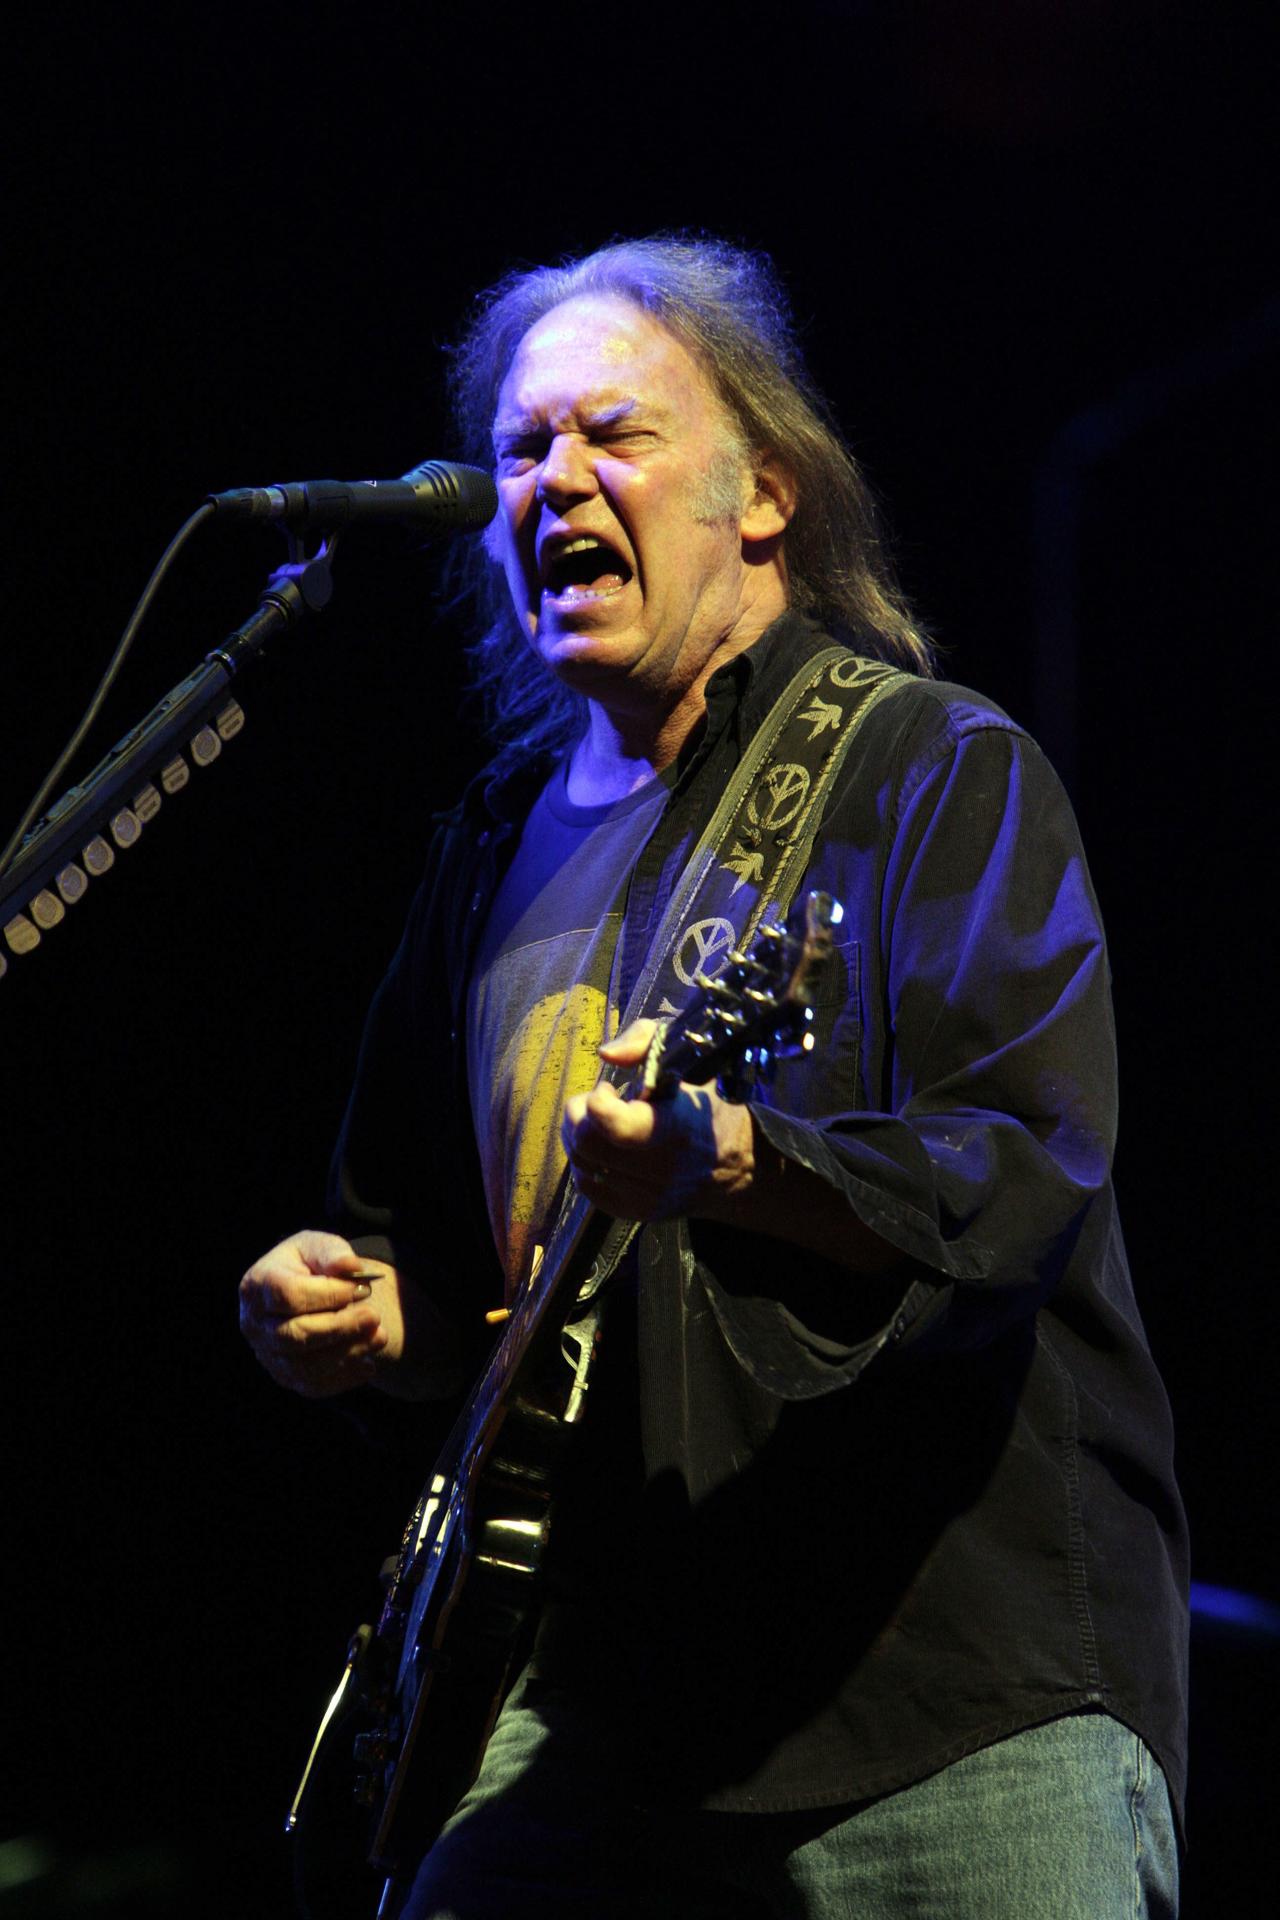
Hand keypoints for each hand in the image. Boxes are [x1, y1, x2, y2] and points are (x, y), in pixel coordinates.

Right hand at [238, 1229, 406, 1398]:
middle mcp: (254, 1324)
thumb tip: (350, 1266)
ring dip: (347, 1353)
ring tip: (380, 1337)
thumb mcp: (319, 1246)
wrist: (307, 1292)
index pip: (289, 1295)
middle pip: (294, 1335)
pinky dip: (345, 1377)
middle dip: (340, 1328)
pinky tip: (369, 1363)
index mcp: (257, 1285)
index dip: (328, 1294)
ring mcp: (268, 1355)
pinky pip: (314, 1386)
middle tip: (375, 1316)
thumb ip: (333, 1253)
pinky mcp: (285, 1377)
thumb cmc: (311, 1265)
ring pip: (304, 1367)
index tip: (361, 1289)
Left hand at [561, 1020, 755, 1221]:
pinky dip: (587, 1161)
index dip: (598, 1103)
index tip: (610, 1090)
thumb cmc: (708, 1101)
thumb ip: (643, 1041)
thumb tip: (606, 1055)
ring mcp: (647, 1196)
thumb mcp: (687, 1055)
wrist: (736, 1165)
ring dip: (580, 1136)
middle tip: (602, 1102)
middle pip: (587, 1145)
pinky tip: (607, 1146)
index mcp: (677, 1126)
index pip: (618, 1127)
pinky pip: (587, 1185)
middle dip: (580, 1115)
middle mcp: (662, 1168)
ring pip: (581, 1165)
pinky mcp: (636, 1212)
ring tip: (603, 1122)